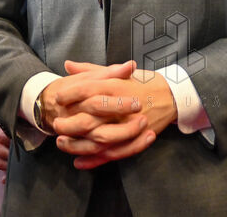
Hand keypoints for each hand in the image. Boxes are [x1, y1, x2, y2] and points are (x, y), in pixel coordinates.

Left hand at [42, 60, 168, 168]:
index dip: (70, 94)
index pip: (87, 89)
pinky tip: (78, 161)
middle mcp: (119, 106)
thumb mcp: (117, 71)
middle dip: (69, 123)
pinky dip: (94, 160)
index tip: (57, 98)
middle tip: (55, 124)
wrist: (171, 95)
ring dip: (77, 144)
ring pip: (97, 139)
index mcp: (115, 85)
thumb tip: (67, 65)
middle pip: (89, 117)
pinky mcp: (133, 139)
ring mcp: (127, 125)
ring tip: (61, 143)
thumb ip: (90, 70)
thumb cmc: (142, 82)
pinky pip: (111, 153)